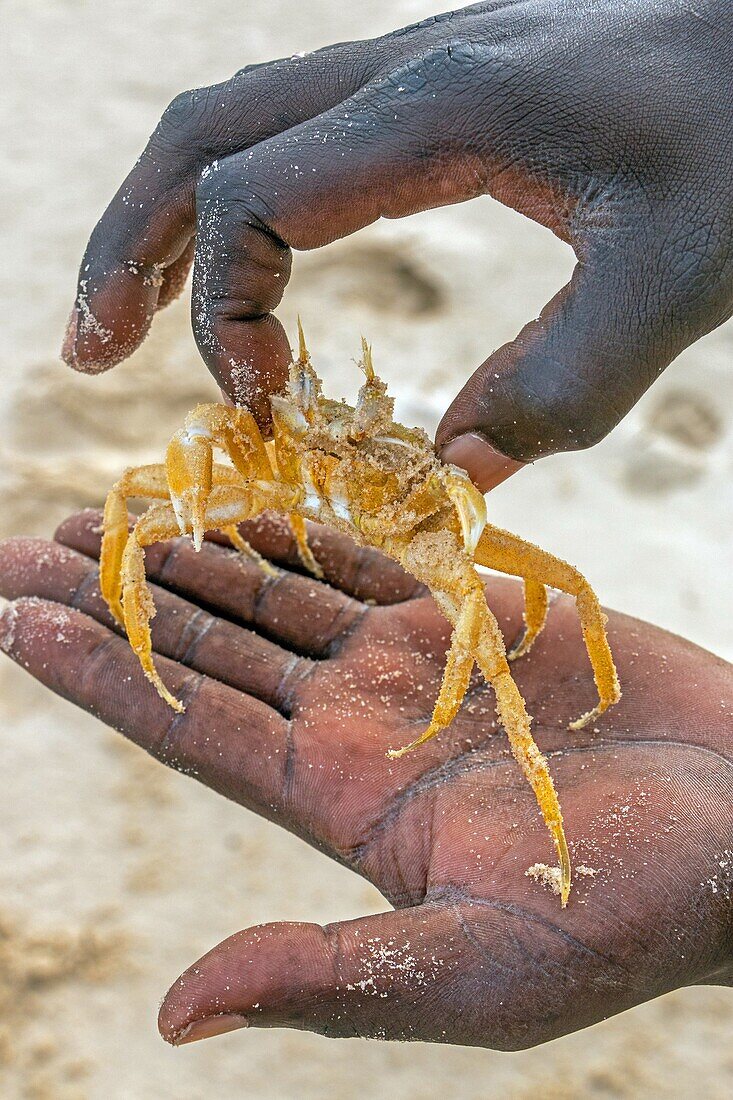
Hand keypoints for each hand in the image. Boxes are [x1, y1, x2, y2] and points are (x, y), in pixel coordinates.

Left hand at [1, 512, 730, 1047]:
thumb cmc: (627, 915)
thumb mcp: (472, 972)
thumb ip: (330, 977)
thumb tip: (180, 1014)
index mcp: (339, 804)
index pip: (188, 726)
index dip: (98, 674)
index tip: (14, 620)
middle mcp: (353, 728)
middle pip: (205, 649)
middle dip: (114, 599)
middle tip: (23, 547)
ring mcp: (405, 668)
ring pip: (268, 596)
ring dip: (186, 555)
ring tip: (104, 517)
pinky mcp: (464, 619)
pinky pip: (358, 564)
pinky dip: (294, 531)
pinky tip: (234, 504)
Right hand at [62, 1, 732, 488]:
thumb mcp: (673, 278)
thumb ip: (566, 386)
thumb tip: (456, 470)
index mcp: (436, 111)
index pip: (252, 200)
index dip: (226, 314)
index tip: (265, 409)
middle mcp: (402, 72)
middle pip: (201, 140)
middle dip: (128, 248)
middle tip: (89, 353)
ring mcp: (414, 69)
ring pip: (236, 122)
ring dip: (164, 217)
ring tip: (124, 315)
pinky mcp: (437, 91)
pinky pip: (297, 130)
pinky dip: (239, 202)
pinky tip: (250, 266)